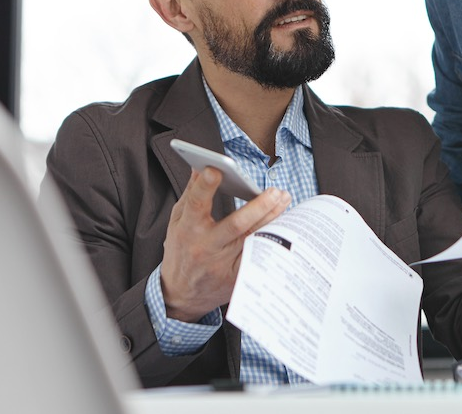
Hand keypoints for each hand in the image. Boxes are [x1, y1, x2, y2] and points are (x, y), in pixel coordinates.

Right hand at [160, 166, 290, 321]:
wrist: (181, 295)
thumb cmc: (181, 251)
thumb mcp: (178, 221)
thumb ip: (191, 194)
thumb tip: (200, 166)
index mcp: (188, 230)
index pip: (196, 204)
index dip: (205, 186)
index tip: (216, 168)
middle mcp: (206, 247)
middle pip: (236, 224)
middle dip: (258, 207)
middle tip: (275, 191)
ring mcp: (223, 264)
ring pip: (252, 239)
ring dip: (271, 218)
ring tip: (284, 199)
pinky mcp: (236, 277)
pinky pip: (258, 255)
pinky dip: (271, 239)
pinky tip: (283, 225)